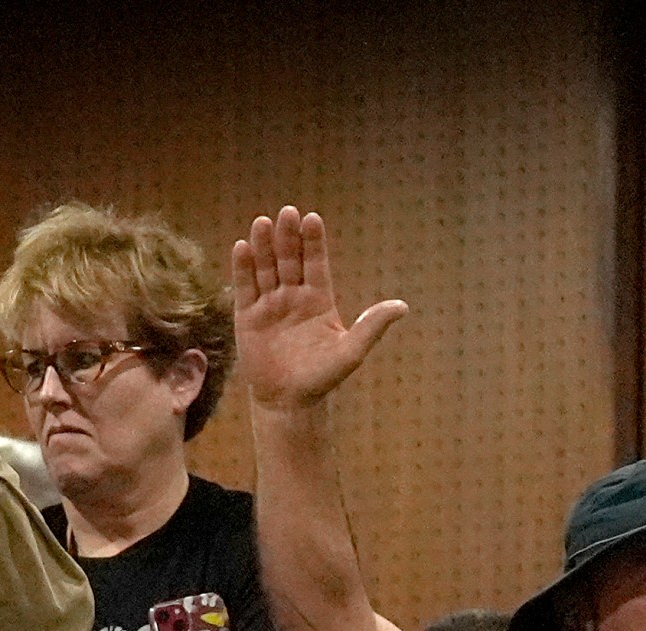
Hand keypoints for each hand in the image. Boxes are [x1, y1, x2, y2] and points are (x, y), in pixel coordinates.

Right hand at [231, 208, 407, 408]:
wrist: (288, 402)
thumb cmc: (322, 378)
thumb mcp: (351, 351)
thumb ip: (372, 326)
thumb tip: (402, 307)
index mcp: (319, 300)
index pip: (315, 263)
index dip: (313, 242)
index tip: (312, 219)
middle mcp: (293, 297)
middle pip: (289, 260)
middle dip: (287, 237)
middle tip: (287, 212)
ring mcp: (270, 305)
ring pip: (266, 269)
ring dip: (264, 246)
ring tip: (262, 222)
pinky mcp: (247, 317)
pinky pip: (245, 288)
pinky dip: (243, 268)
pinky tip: (243, 247)